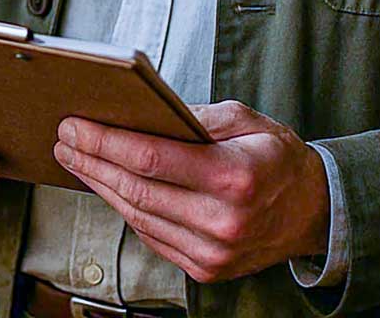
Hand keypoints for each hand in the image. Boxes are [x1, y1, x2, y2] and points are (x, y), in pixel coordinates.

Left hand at [52, 100, 331, 283]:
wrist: (315, 213)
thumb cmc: (278, 161)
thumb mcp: (247, 121)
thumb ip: (196, 116)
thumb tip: (144, 111)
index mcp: (233, 177)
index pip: (149, 159)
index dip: (103, 142)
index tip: (74, 127)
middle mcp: (222, 220)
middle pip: (135, 189)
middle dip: (91, 162)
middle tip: (64, 141)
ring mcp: (213, 251)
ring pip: (137, 216)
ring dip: (100, 186)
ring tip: (77, 161)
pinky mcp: (206, 268)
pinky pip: (151, 236)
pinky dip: (125, 210)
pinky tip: (108, 188)